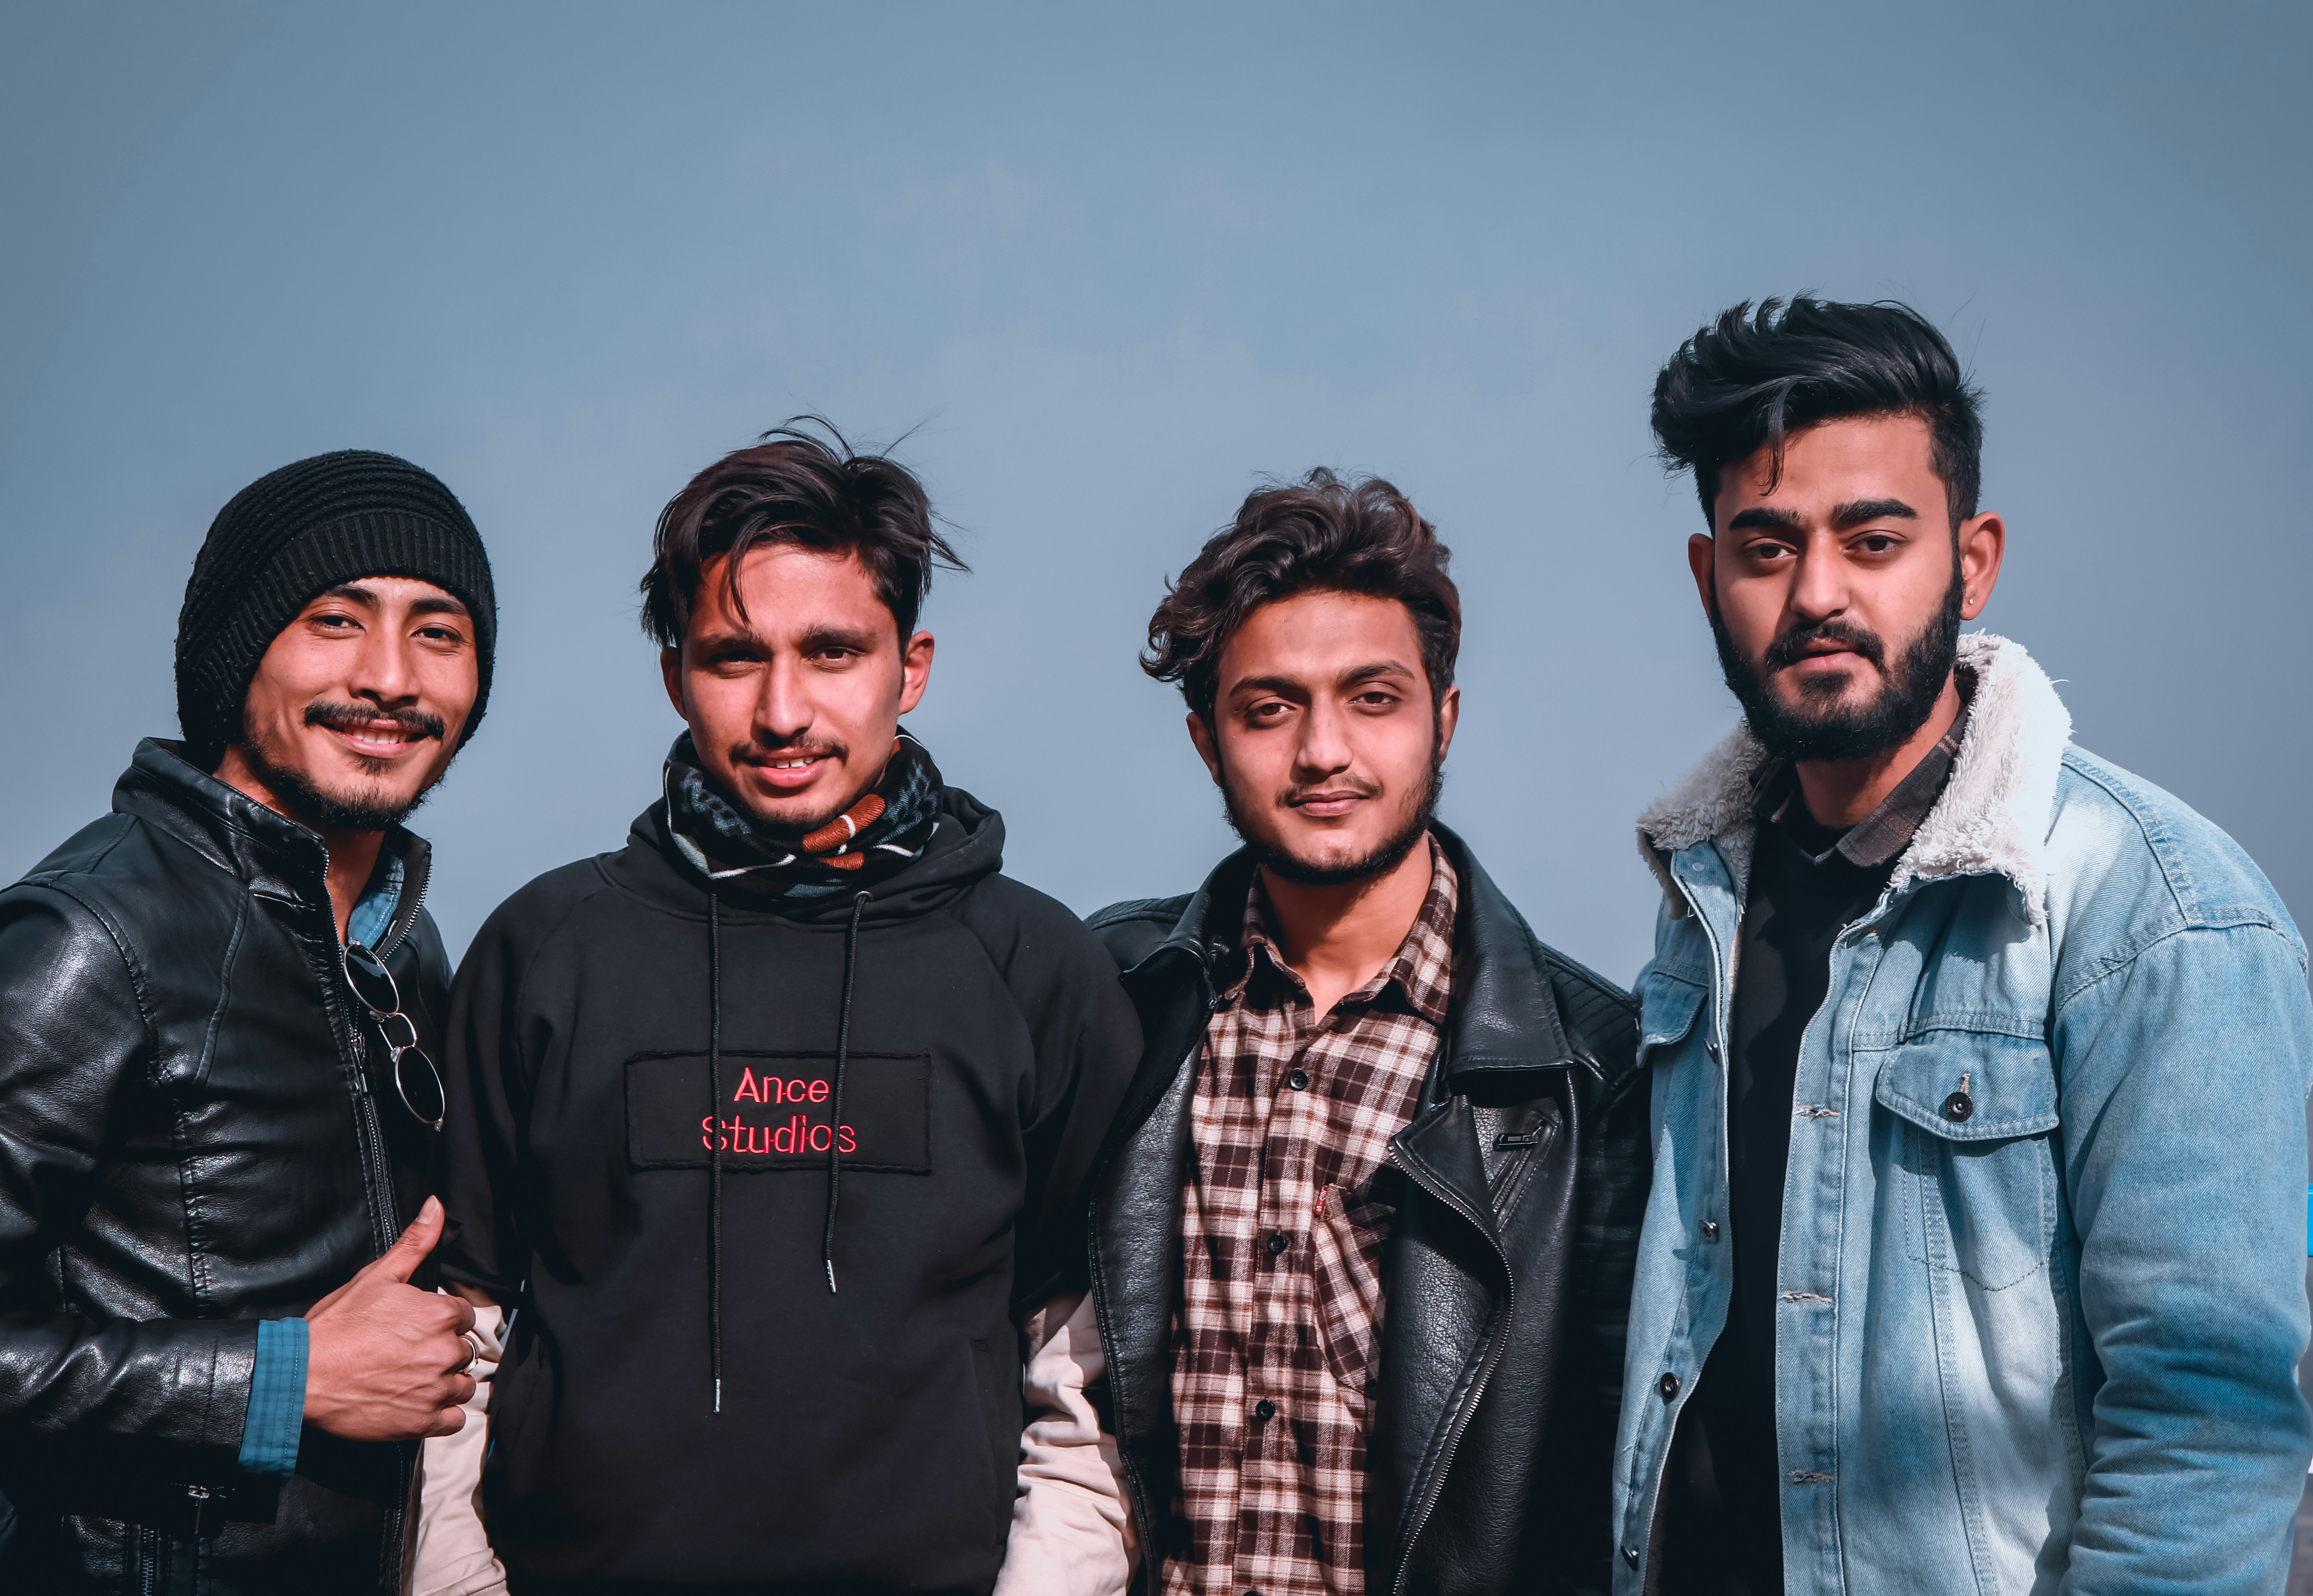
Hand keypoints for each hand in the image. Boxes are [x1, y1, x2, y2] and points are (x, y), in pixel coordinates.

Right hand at [304, 1196, 478, 1440]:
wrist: (301, 1376)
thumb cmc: (336, 1327)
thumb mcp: (376, 1277)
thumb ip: (414, 1242)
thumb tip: (436, 1205)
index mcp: (439, 1314)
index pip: (462, 1316)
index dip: (439, 1320)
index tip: (413, 1328)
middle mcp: (444, 1352)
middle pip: (463, 1351)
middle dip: (440, 1351)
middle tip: (405, 1354)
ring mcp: (435, 1390)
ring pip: (463, 1386)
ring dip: (444, 1383)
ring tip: (409, 1379)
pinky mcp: (422, 1422)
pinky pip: (454, 1420)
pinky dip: (440, 1415)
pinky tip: (416, 1404)